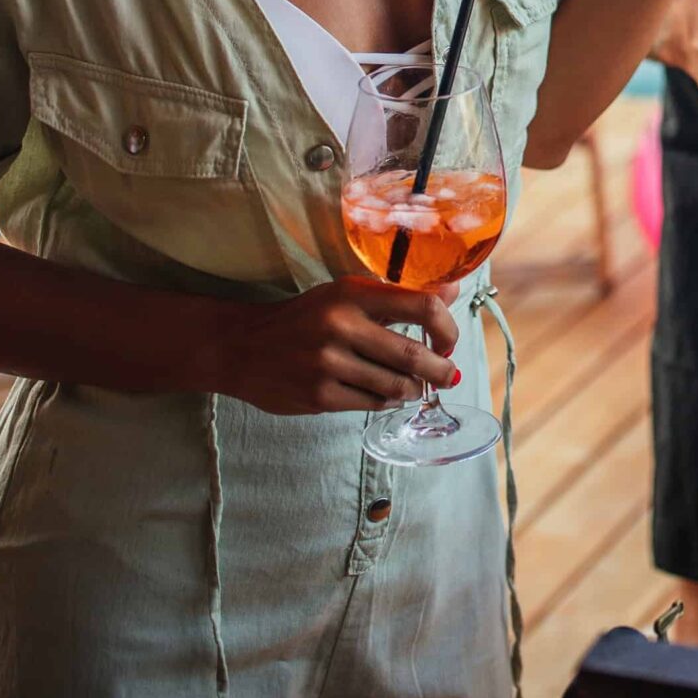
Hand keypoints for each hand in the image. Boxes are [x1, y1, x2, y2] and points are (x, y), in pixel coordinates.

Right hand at [212, 277, 459, 415]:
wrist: (243, 346)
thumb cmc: (306, 318)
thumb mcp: (347, 295)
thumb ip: (398, 297)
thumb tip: (453, 293)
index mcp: (353, 293)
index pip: (422, 307)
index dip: (447, 328)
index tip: (449, 341)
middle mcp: (341, 326)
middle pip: (413, 355)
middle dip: (441, 370)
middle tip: (449, 375)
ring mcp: (328, 364)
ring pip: (396, 385)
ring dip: (413, 389)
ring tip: (414, 386)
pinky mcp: (319, 396)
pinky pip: (372, 403)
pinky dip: (386, 401)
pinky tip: (384, 394)